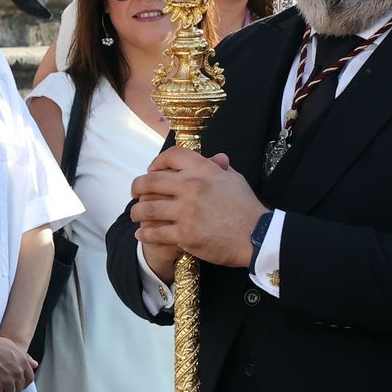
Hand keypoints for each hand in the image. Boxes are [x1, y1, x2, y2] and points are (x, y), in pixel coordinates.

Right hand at [0, 310, 35, 391]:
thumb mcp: (12, 346)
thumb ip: (25, 357)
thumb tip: (35, 364)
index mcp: (23, 362)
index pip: (29, 379)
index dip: (22, 382)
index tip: (16, 383)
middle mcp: (17, 372)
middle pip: (19, 388)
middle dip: (12, 387)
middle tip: (3, 385)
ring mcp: (7, 381)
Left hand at [130, 147, 265, 269]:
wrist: (257, 236)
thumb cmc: (247, 207)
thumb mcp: (234, 179)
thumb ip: (219, 168)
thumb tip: (215, 158)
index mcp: (203, 169)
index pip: (171, 155)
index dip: (156, 161)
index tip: (151, 170)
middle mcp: (191, 186)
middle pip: (151, 181)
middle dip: (137, 187)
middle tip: (134, 193)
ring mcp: (186, 211)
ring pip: (148, 208)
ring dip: (137, 212)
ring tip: (135, 215)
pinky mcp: (185, 234)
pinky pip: (155, 233)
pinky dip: (145, 234)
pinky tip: (142, 234)